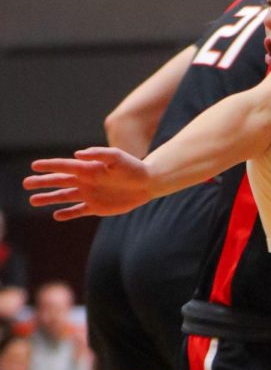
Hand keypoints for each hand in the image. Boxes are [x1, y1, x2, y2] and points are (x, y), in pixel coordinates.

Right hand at [24, 147, 152, 219]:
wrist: (146, 183)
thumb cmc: (132, 167)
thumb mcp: (117, 157)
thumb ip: (99, 154)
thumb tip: (78, 154)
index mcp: (87, 168)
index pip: (64, 166)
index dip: (49, 166)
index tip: (34, 166)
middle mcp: (85, 181)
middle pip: (59, 182)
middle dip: (42, 183)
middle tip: (26, 184)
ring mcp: (89, 194)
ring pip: (64, 197)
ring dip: (49, 199)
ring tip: (33, 201)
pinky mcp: (97, 207)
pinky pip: (79, 211)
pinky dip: (68, 213)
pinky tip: (56, 215)